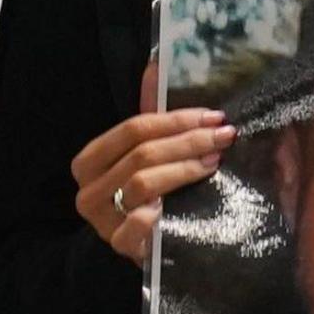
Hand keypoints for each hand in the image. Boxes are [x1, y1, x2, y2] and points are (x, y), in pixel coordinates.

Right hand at [70, 67, 230, 266]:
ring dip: (184, 168)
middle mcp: (88, 189)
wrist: (144, 247)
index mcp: (91, 161)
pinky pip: (137, 226)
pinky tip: (183, 205)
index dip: (176, 120)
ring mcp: (102, 220)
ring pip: (143, 183)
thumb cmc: (150, 195)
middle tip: (224, 136)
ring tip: (214, 161)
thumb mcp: (149, 156)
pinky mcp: (119, 246)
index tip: (214, 116)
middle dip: (188, 141)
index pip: (132, 130)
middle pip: (141, 154)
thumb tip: (156, 65)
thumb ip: (153, 119)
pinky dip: (159, 213)